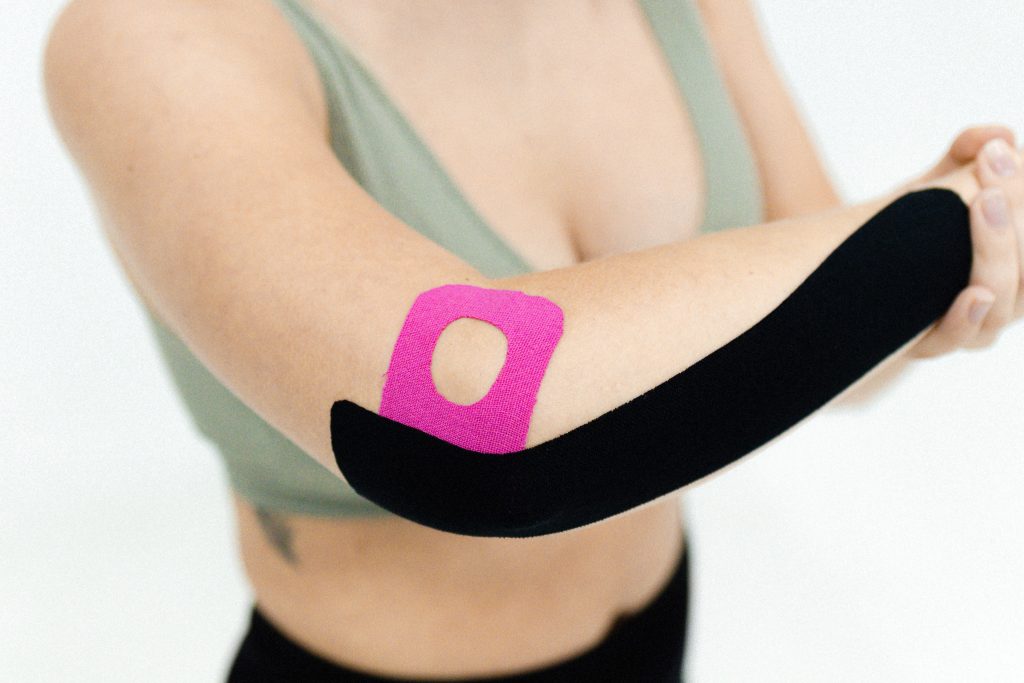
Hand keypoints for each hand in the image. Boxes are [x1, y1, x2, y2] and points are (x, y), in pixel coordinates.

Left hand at [906, 126, 1022, 357]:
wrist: (849, 273)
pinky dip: (969, 317)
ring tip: (983, 203)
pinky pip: (960, 337)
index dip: (1023, 194)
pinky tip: (974, 293)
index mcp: (1017, 259)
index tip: (999, 155)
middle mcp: (1007, 294)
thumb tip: (997, 135)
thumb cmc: (906, 229)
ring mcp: (973, 322)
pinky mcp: (932, 342)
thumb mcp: (933, 186)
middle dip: (1014, 216)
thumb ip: (963, 156)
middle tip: (990, 176)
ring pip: (1005, 299)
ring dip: (998, 250)